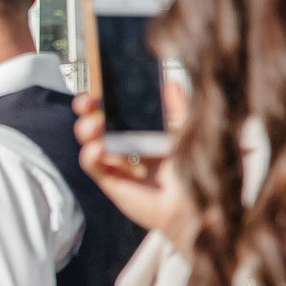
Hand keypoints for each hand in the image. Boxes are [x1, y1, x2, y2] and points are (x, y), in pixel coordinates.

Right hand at [75, 91, 190, 243]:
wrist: (199, 202)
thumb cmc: (195, 170)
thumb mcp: (190, 130)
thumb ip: (180, 107)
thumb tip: (169, 83)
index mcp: (143, 128)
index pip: (117, 107)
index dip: (105, 96)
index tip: (100, 85)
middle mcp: (127, 144)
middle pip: (98, 121)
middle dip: (87, 109)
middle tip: (87, 102)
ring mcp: (118, 162)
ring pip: (90, 141)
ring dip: (86, 130)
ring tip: (94, 127)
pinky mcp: (112, 181)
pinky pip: (94, 166)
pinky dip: (90, 155)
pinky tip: (97, 149)